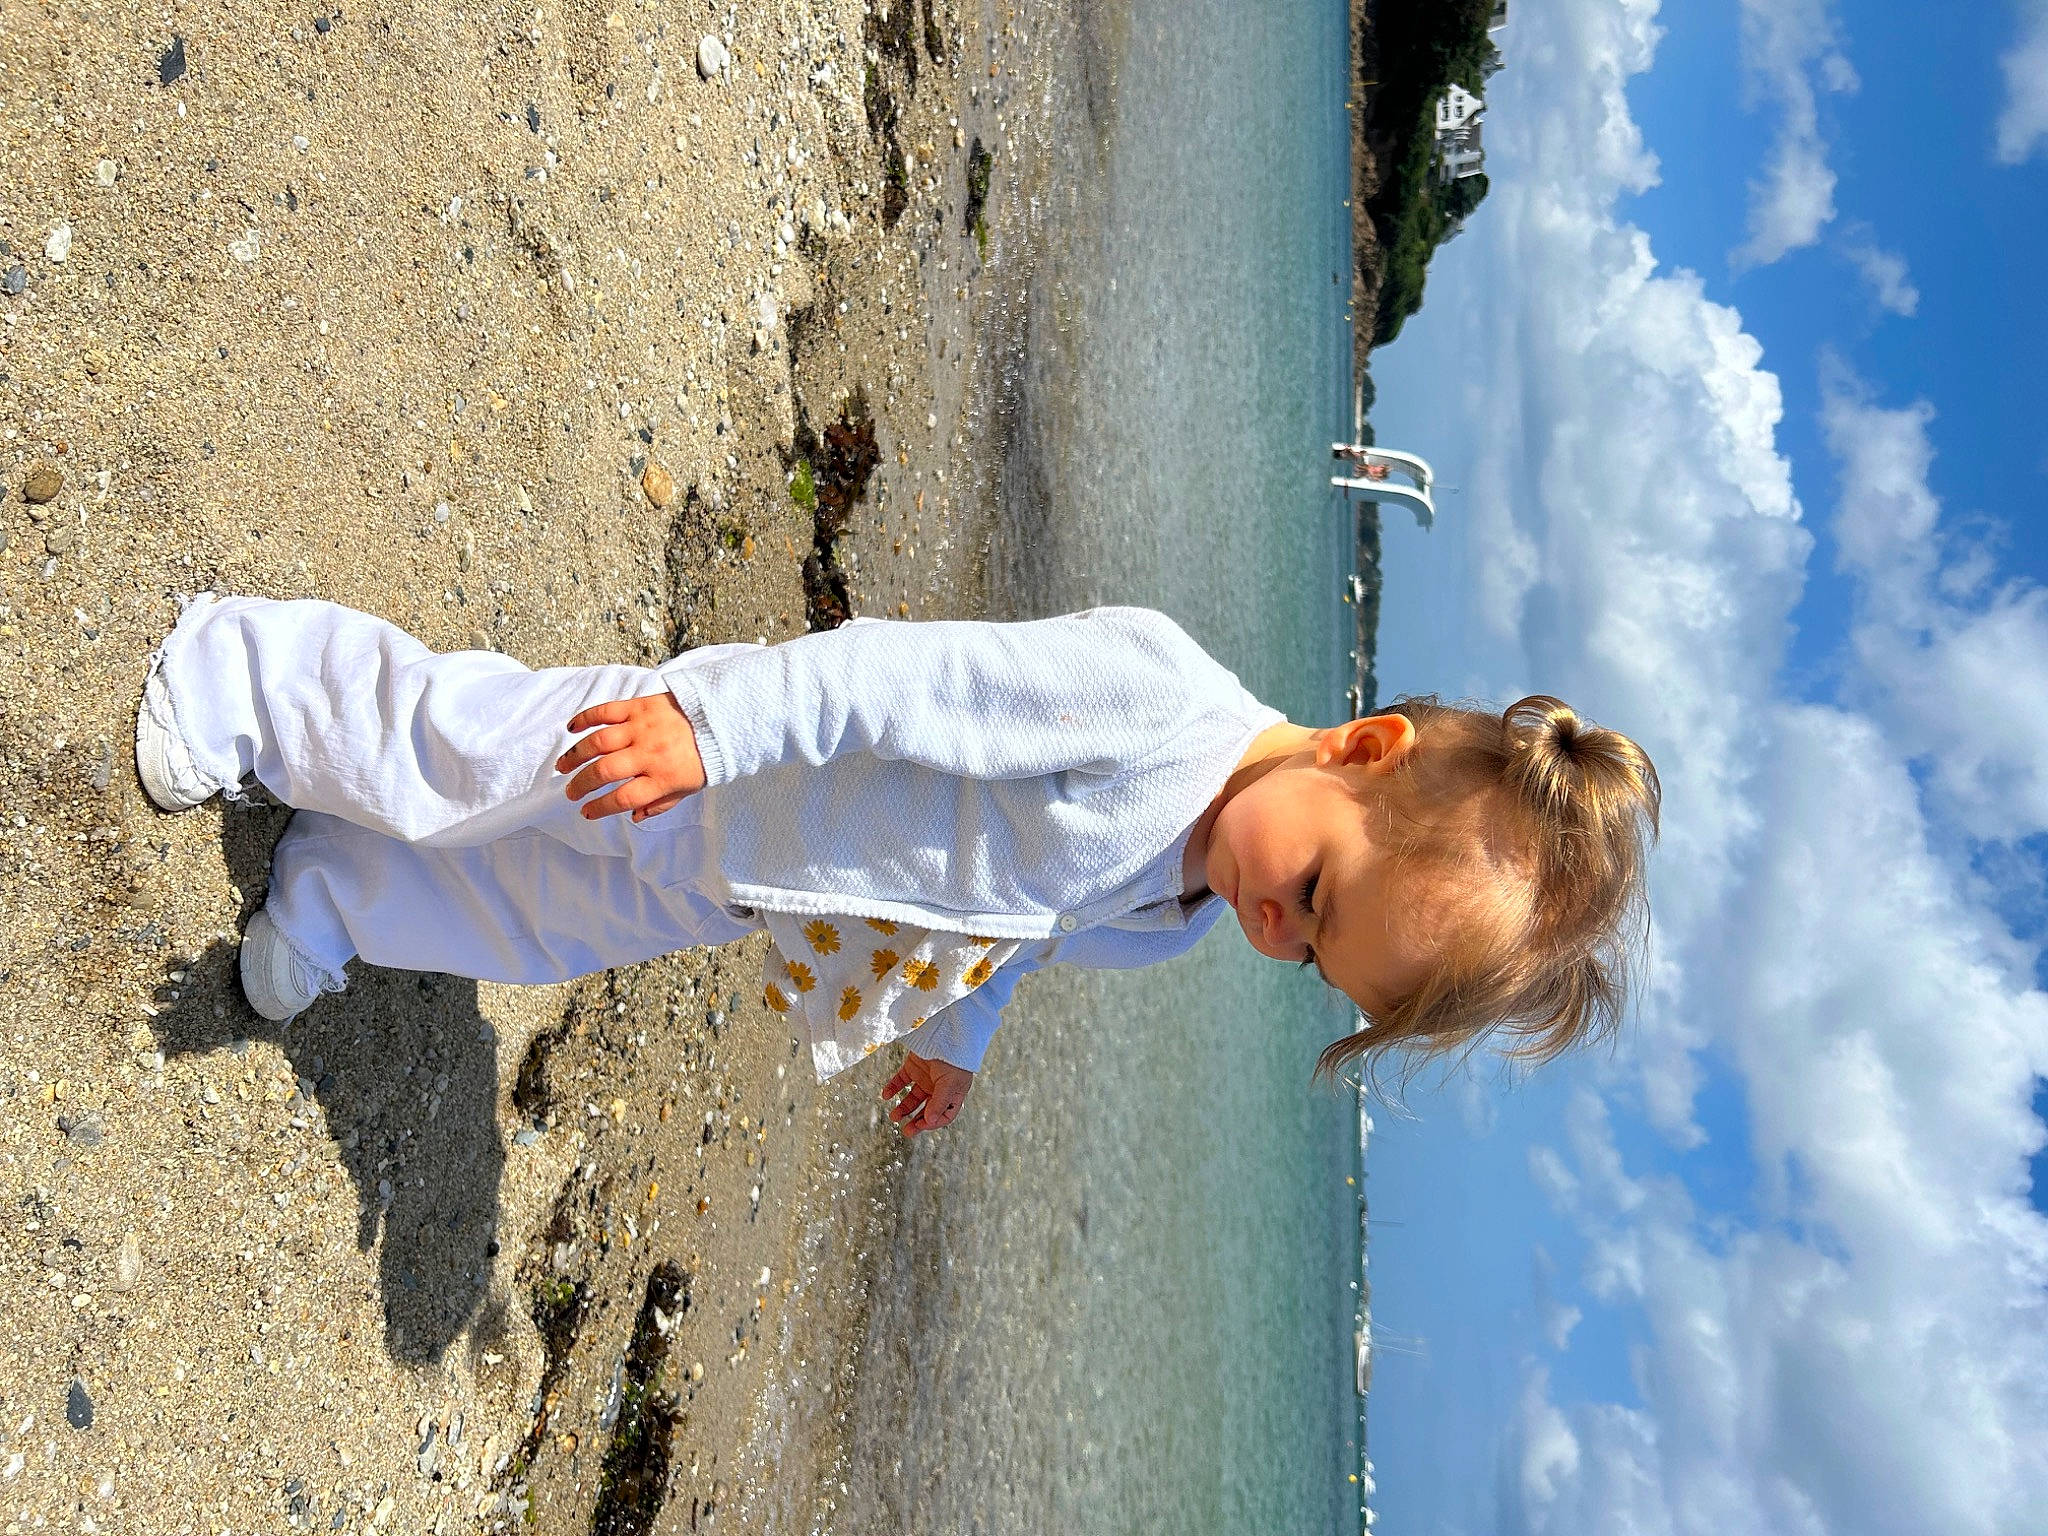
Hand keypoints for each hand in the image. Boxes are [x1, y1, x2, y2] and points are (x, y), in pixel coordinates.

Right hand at [556, 692, 706, 821]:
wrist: (720, 718)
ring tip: (563, 767)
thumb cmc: (703, 757)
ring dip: (575, 756)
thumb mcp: (688, 789)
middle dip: (581, 785)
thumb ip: (660, 805)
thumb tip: (634, 816)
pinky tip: (570, 729)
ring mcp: (641, 728)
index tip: (586, 812)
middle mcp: (649, 753)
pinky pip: (605, 711)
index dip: (599, 808)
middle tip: (570, 792)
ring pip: (597, 742)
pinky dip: (584, 719)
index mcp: (663, 778)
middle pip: (604, 772)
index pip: (623, 798)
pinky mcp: (639, 706)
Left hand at [882, 1051, 974, 1137]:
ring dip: (903, 1108)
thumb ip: (939, 1102)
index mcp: (953, 1093)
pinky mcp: (913, 1067)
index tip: (921, 1125)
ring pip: (912, 1098)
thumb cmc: (954, 1058)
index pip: (944, 1115)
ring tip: (894, 1116)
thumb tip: (930, 1121)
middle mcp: (939, 1088)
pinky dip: (892, 1088)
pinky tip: (886, 1095)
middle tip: (906, 1131)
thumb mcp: (950, 1083)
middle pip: (927, 1110)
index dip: (933, 1123)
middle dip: (916, 1121)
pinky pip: (901, 1081)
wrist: (944, 1031)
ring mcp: (925, 1078)